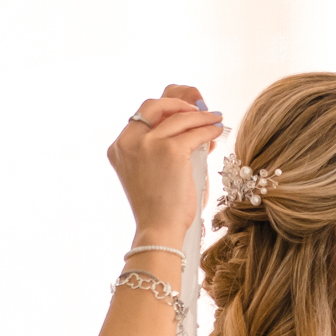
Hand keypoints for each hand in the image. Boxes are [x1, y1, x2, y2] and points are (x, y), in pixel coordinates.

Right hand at [107, 88, 223, 248]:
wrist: (159, 230)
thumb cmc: (157, 208)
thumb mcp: (149, 172)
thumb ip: (158, 148)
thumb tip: (192, 127)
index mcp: (119, 148)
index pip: (140, 117)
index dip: (164, 111)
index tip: (181, 114)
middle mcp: (129, 142)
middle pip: (155, 106)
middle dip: (178, 104)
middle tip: (197, 110)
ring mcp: (149, 144)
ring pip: (180, 117)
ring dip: (201, 116)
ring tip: (215, 119)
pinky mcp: (171, 151)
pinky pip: (195, 132)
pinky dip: (209, 129)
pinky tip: (217, 132)